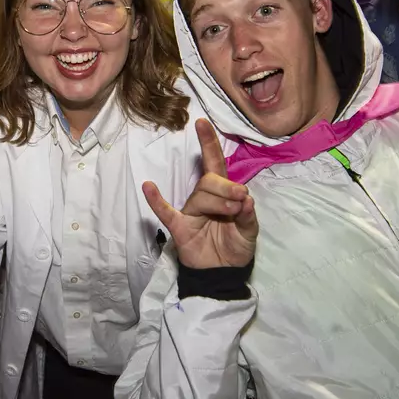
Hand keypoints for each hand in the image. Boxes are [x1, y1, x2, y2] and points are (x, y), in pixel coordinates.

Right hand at [143, 119, 257, 269]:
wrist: (223, 275)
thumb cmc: (235, 247)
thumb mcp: (250, 232)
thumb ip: (248, 216)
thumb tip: (246, 198)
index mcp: (222, 194)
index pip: (215, 164)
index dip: (209, 144)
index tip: (202, 123)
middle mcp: (204, 199)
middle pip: (210, 181)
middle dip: (226, 186)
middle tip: (239, 199)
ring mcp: (190, 213)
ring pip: (200, 196)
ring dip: (217, 200)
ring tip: (230, 211)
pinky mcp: (180, 228)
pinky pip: (166, 213)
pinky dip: (156, 201)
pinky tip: (149, 187)